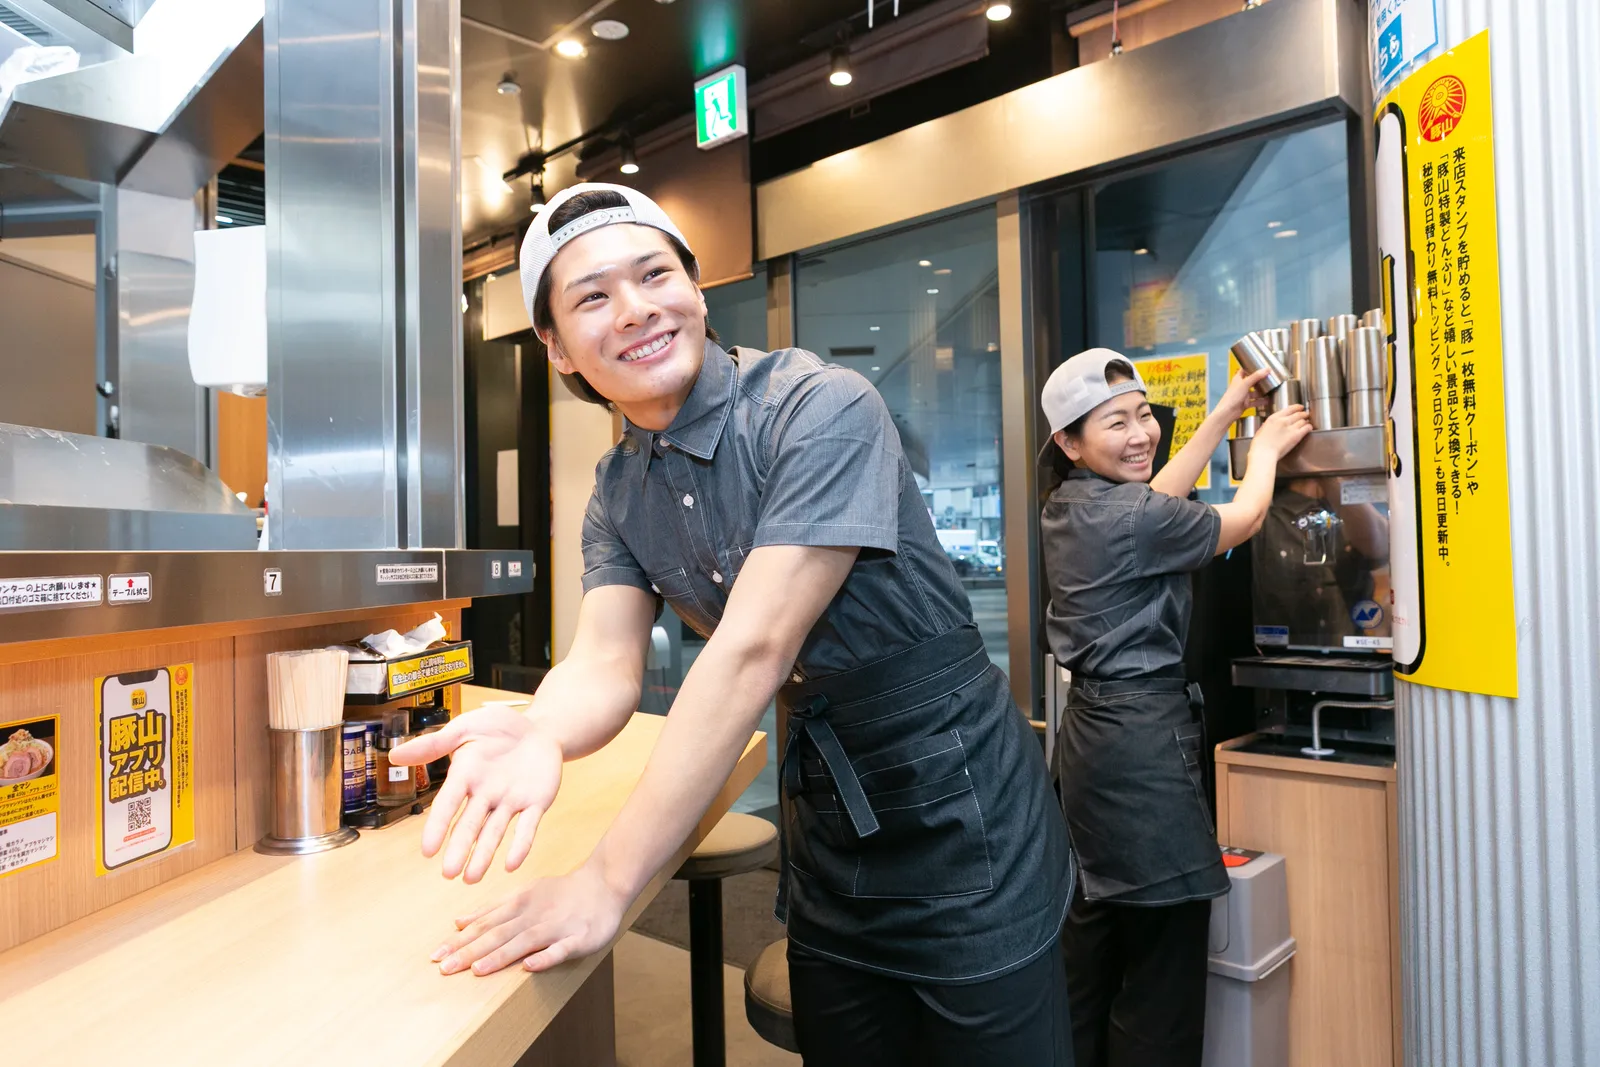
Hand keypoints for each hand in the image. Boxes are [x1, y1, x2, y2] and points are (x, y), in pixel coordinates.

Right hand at [388, 706, 563, 882]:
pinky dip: (521, 845)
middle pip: (470, 825)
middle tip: (449, 873)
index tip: (427, 850)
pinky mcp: (536, 803)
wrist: (540, 728)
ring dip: (484, 855)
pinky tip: (511, 864)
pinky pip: (528, 827)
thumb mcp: (465, 728)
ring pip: (495, 832)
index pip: (448, 803)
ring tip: (471, 878)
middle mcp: (485, 795)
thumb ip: (434, 744)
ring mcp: (510, 801)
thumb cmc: (499, 727)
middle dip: (460, 848)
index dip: (438, 825)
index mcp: (465, 776)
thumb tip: (394, 755)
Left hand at [432, 864, 627, 976]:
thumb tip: (458, 921)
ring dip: (500, 955)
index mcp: (518, 904)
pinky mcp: (579, 938)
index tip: (435, 956)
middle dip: (470, 951)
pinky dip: (545, 958)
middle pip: (498, 934)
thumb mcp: (523, 893)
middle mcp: (533, 915)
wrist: (604, 884)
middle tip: (444, 968)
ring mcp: (556, 927)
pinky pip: (561, 950)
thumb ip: (491, 909)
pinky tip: (530, 967)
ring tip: (477, 970)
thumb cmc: (560, 893)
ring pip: (524, 942)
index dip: (459, 940)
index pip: (483, 924)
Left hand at [1217, 368, 1272, 421]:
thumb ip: (1256, 376)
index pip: (1245, 370)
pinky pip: (1255, 401)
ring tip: (1272, 389)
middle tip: (1270, 378)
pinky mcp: (1246, 403)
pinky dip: (1261, 401)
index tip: (1261, 366)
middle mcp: (1241, 386)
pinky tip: (1268, 400)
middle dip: (1260, 380)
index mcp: (1238, 379)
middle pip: (1252, 381)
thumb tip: (1267, 369)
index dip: (1252, 368)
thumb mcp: (1245, 384)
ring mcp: (1243, 395)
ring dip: (1262, 392)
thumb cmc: (1233, 396)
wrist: (1228, 412)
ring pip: (1255, 392)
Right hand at [1249, 404, 1313, 460]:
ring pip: (1303, 420)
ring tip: (1307, 422)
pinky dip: (1309, 427)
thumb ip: (1270, 425)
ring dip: (1306, 421)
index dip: (1297, 407)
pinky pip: (1307, 428)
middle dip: (1303, 414)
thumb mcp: (1262, 429)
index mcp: (1274, 418)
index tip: (1300, 407)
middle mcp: (1283, 420)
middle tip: (1305, 414)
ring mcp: (1291, 427)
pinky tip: (1309, 428)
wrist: (1264, 452)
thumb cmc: (1260, 444)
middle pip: (1298, 414)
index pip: (1290, 408)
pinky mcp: (1296, 435)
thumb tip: (1273, 425)